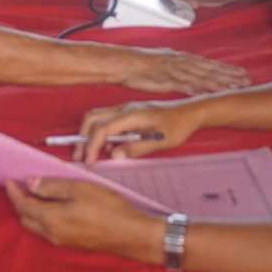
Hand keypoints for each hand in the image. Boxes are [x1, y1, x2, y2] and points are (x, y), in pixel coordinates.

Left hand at [6, 177, 162, 263]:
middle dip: (21, 201)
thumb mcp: (79, 188)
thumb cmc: (107, 208)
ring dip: (32, 210)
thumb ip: (52, 186)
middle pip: (26, 217)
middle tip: (23, 184)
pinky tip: (55, 206)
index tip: (9, 180)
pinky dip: (44, 217)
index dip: (14, 192)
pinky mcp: (72, 242)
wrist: (130, 233)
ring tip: (39, 192)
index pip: (23, 205)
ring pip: (37, 225)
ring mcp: (62, 240)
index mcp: (50, 219)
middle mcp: (52, 234)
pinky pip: (49, 230)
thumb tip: (31, 183)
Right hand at [74, 100, 202, 163]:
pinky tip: (112, 148)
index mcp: (132, 114)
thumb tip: (114, 155)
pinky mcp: (129, 114)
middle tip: (81, 157)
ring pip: (98, 119)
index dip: (93, 146)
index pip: (102, 128)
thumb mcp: (160, 141)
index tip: (90, 162)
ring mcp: (126, 110)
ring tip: (96, 155)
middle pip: (93, 119)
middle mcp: (125, 109)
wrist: (190, 113)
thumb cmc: (178, 126)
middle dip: (83, 137)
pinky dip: (103, 134)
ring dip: (92, 136)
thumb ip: (136, 148)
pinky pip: (108, 121)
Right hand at [118, 47, 248, 95]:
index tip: (240, 71)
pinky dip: (203, 89)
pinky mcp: (170, 79)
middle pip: (212, 69)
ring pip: (205, 76)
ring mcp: (178, 70)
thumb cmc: (139, 64)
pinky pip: (190, 85)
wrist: (124, 63)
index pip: (208, 64)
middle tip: (248, 79)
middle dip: (230, 74)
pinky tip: (214, 93)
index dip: (225, 68)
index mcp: (182, 58)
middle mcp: (183, 62)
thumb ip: (175, 69)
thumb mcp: (162, 63)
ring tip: (238, 86)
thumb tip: (185, 73)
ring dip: (222, 81)